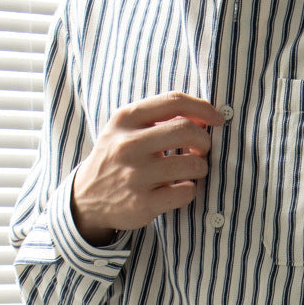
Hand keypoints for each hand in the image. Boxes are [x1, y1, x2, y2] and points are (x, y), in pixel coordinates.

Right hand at [71, 92, 224, 244]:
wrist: (86, 197)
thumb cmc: (117, 157)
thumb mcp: (125, 128)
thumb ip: (159, 117)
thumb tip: (205, 117)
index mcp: (125, 120)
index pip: (174, 101)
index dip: (203, 108)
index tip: (217, 120)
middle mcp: (128, 145)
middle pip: (187, 130)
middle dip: (204, 141)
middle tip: (201, 150)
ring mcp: (135, 176)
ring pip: (193, 164)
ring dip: (200, 168)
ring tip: (190, 171)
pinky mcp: (143, 203)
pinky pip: (187, 192)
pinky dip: (190, 190)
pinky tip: (178, 189)